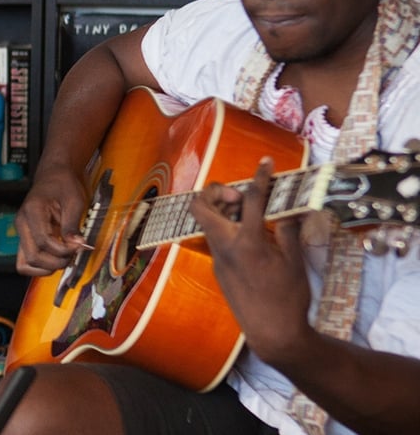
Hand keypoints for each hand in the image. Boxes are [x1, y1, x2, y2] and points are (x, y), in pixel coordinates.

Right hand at [15, 167, 90, 275]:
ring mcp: (21, 232)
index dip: (63, 249)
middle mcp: (22, 223)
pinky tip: (55, 259)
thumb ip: (73, 225)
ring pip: (25, 263)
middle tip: (73, 254)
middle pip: (33, 256)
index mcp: (32, 211)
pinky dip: (40, 267)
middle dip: (56, 262)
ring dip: (46, 268)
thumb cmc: (63, 184)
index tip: (79, 246)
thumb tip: (77, 245)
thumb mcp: (74, 201)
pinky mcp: (25, 238)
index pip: (43, 241)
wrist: (53, 175)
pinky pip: (26, 261)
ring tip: (64, 258)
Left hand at [190, 157, 313, 363]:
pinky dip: (228, 228)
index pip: (252, 199)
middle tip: (241, 197)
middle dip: (216, 191)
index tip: (266, 161)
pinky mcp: (218, 268)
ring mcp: (217, 258)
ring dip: (222, 210)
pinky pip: (215, 239)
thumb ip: (288, 230)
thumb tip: (289, 209)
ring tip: (249, 213)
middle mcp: (225, 247)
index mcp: (248, 241)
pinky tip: (251, 235)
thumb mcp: (295, 261)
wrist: (272, 333)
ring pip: (206, 222)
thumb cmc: (288, 299)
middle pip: (200, 206)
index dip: (260, 176)